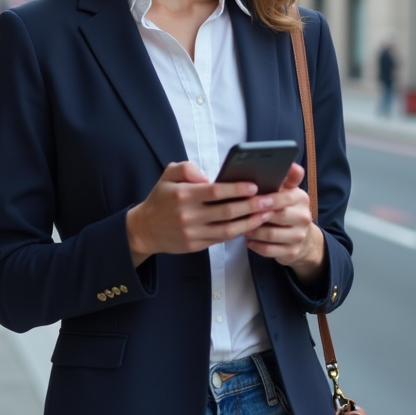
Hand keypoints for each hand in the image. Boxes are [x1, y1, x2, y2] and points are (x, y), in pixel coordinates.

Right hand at [125, 161, 276, 265]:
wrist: (144, 230)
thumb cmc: (160, 199)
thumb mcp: (167, 176)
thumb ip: (185, 168)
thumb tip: (206, 176)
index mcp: (183, 195)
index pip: (215, 192)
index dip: (237, 189)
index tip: (254, 186)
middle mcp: (189, 215)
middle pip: (227, 211)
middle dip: (252, 206)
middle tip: (271, 200)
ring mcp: (193, 232)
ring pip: (228, 229)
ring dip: (250, 222)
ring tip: (267, 214)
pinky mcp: (196, 245)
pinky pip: (222, 239)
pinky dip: (238, 232)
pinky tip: (251, 225)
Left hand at [243, 163, 325, 282]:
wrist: (303, 239)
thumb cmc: (287, 209)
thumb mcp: (288, 191)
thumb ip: (286, 177)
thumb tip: (289, 164)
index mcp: (301, 198)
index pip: (285, 196)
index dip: (269, 198)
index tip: (255, 196)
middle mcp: (303, 217)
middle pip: (277, 215)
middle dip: (256, 214)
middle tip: (239, 212)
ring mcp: (299, 236)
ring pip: (270, 234)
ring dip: (253, 230)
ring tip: (241, 227)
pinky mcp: (292, 252)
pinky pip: (269, 250)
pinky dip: (256, 245)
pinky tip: (248, 240)